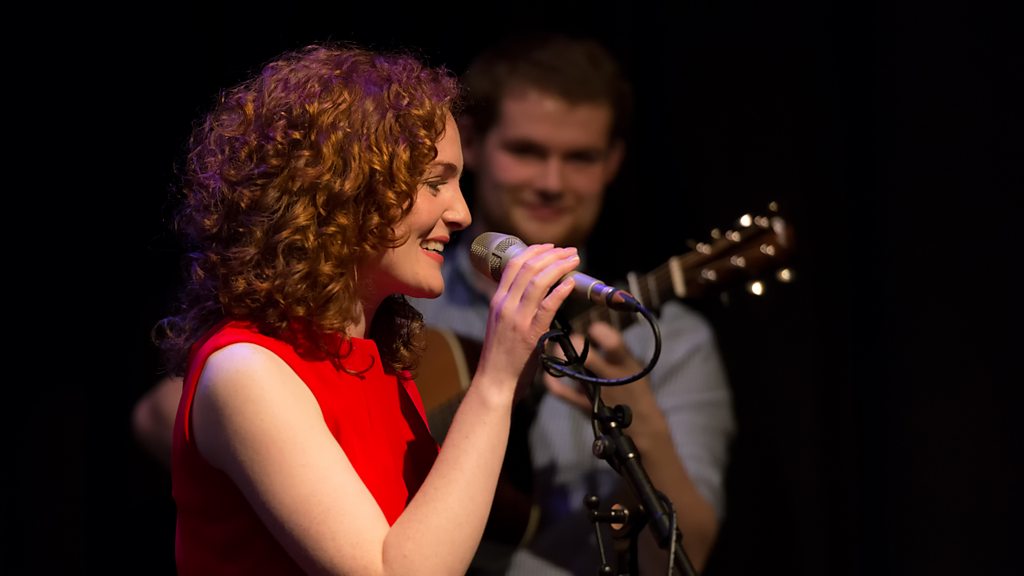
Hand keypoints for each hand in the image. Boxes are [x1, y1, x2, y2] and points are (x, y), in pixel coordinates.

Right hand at [475, 244, 578, 394]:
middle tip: (569, 251)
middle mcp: (505, 305)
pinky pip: (548, 306)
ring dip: (560, 266)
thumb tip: (536, 291)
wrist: (494, 380)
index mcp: (497, 300)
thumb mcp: (501, 322)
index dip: (534, 251)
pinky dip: (561, 291)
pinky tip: (571, 283)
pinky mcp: (531, 333)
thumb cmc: (500, 355)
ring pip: (539, 281)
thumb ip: (514, 305)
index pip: (514, 264)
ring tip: (574, 260)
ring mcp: (517, 318)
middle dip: (552, 254)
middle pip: (529, 268)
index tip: (551, 247)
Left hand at [542, 321, 648, 411]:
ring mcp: (595, 393)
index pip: (612, 342)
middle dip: (575, 343)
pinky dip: (551, 382)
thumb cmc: (634, 388)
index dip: (599, 331)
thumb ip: (616, 349)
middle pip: (587, 357)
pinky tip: (549, 373)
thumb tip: (594, 327)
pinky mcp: (583, 406)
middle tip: (571, 338)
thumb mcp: (633, 365)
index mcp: (625, 364)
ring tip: (557, 350)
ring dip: (561, 359)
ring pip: (572, 373)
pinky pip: (561, 392)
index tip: (593, 328)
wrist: (640, 424)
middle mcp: (610, 377)